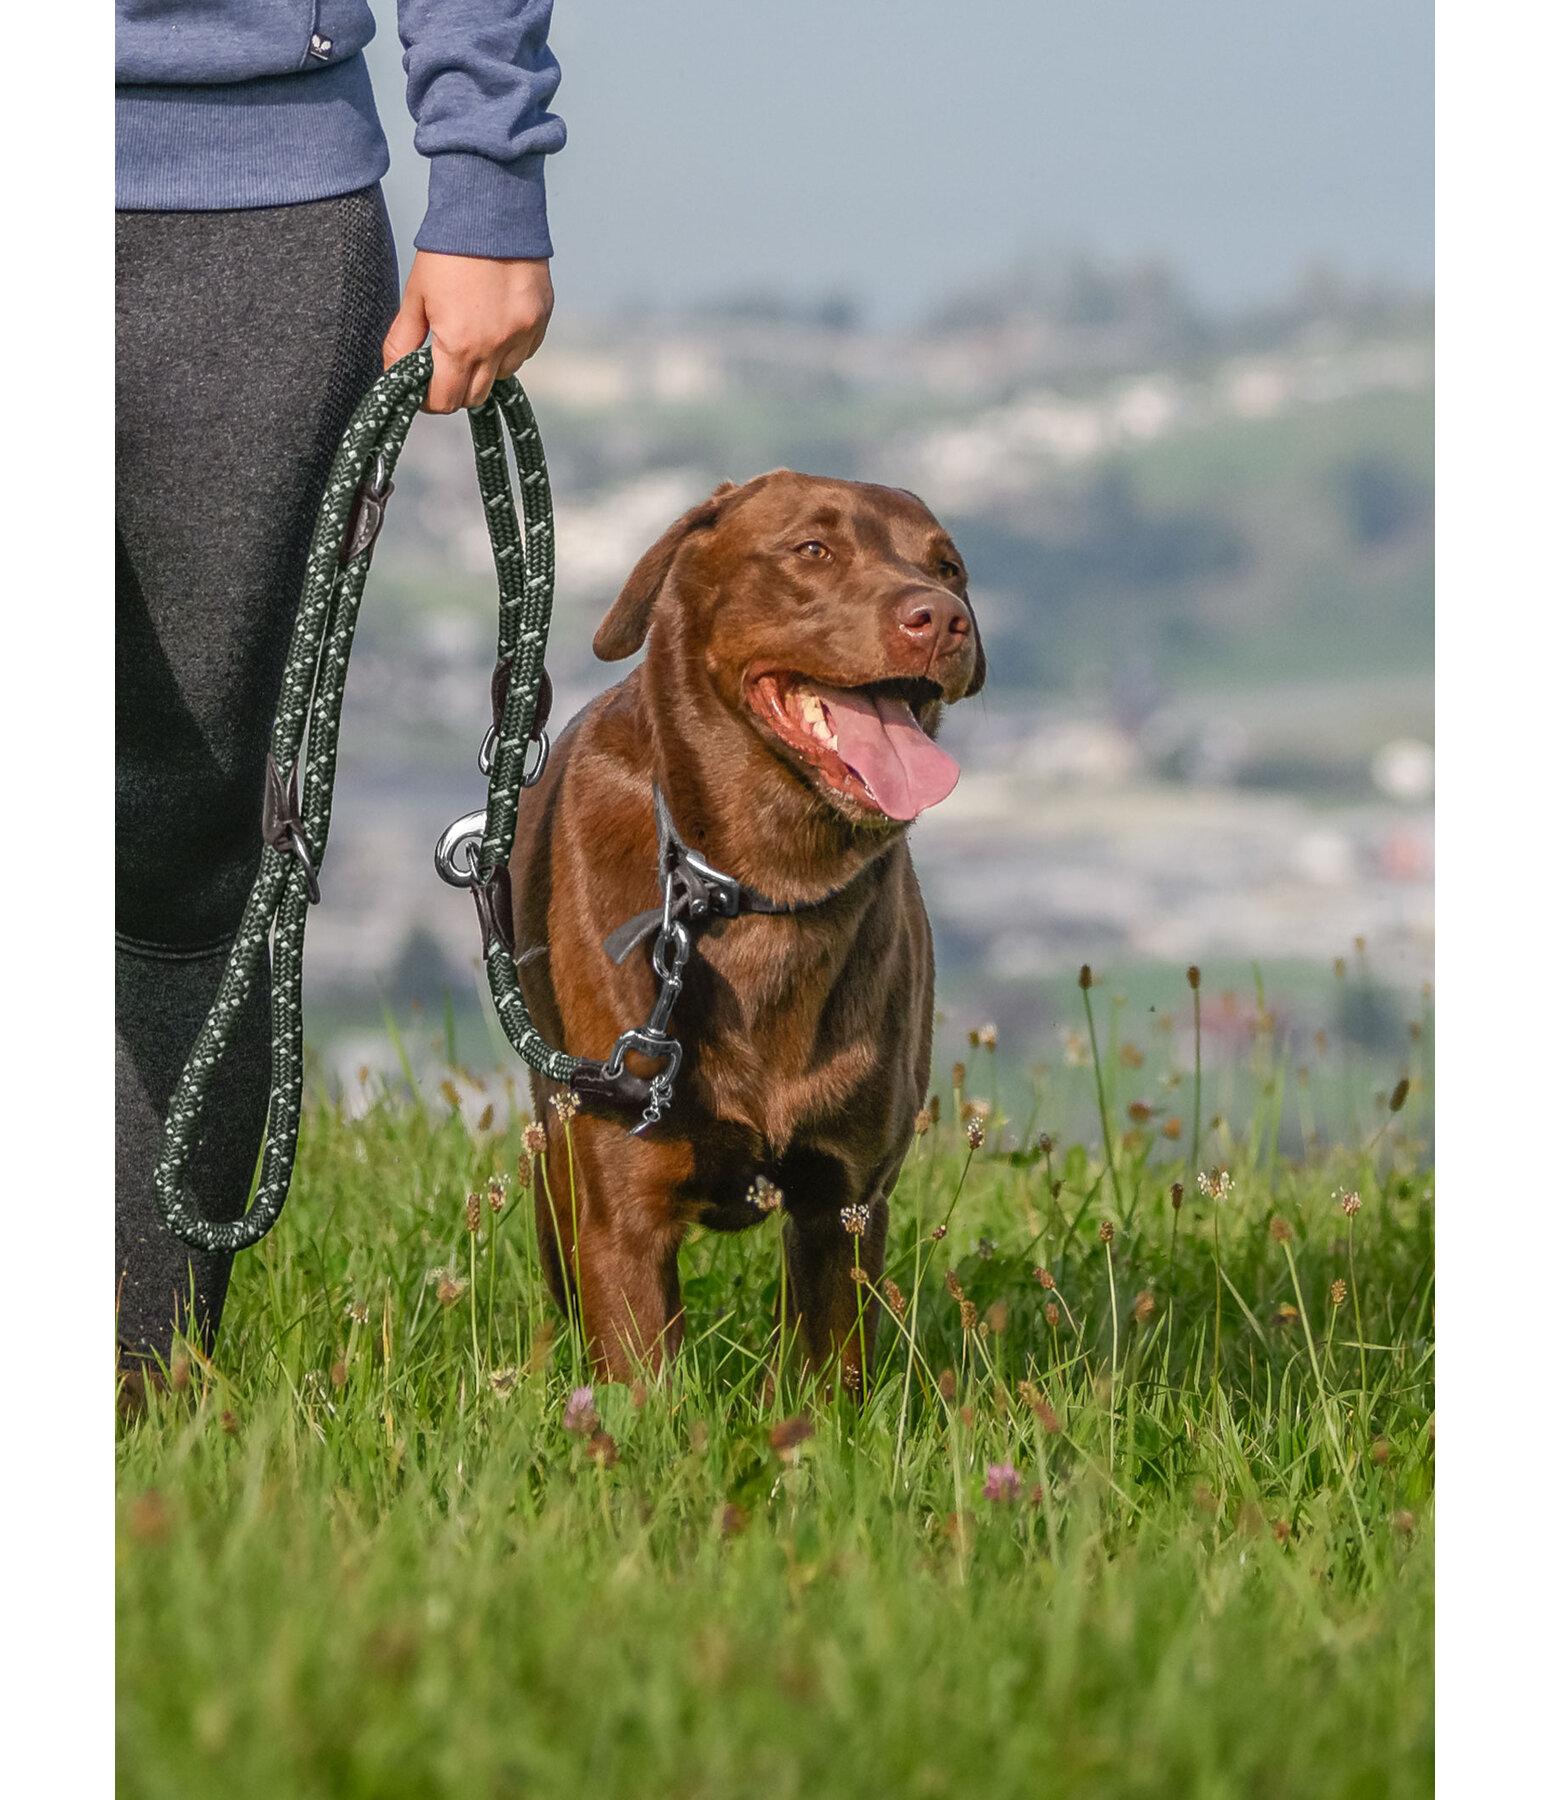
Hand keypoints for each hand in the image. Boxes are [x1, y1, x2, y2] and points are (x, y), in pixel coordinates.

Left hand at [382, 252, 553, 412]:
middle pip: (475, 396)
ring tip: (472, 335)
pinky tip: (496, 321)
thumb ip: (401, 341)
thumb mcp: (415, 296)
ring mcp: (523, 335)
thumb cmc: (447, 251)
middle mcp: (495, 347)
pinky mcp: (540, 321)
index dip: (428, 401)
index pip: (445, 400)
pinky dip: (508, 348)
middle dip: (455, 388)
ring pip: (502, 376)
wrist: (491, 210)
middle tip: (443, 365)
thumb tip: (392, 375)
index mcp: (459, 343)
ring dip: (484, 367)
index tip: (422, 387)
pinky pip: (524, 353)